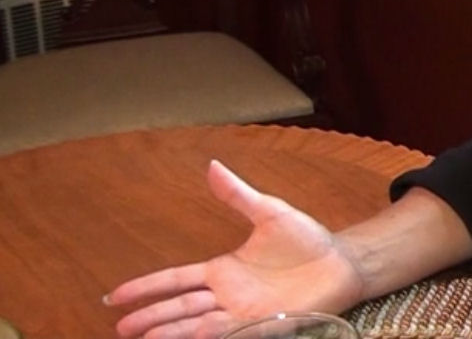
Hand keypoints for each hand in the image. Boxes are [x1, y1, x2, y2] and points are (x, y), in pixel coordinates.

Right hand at [106, 161, 366, 338]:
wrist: (341, 261)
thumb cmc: (306, 240)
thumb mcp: (269, 213)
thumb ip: (238, 195)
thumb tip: (212, 165)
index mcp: (222, 269)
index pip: (175, 280)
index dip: (146, 287)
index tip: (114, 297)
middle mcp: (227, 294)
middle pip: (180, 307)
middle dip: (151, 317)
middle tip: (121, 328)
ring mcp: (244, 311)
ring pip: (199, 323)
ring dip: (173, 331)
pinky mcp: (267, 324)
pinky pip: (235, 332)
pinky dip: (212, 335)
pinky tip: (193, 336)